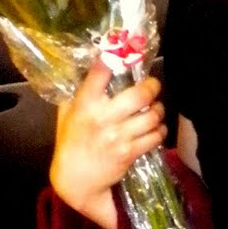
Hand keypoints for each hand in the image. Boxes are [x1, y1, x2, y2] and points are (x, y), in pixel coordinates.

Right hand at [50, 59, 165, 228]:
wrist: (76, 179)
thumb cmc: (71, 142)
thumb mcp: (67, 114)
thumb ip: (79, 93)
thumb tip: (96, 67)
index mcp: (84, 104)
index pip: (100, 72)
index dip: (116, 57)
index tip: (126, 49)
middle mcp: (102, 117)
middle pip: (140, 94)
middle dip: (152, 87)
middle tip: (153, 86)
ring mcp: (117, 136)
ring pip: (152, 116)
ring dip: (159, 111)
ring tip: (156, 109)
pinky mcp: (129, 152)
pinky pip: (155, 136)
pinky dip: (160, 131)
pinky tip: (156, 129)